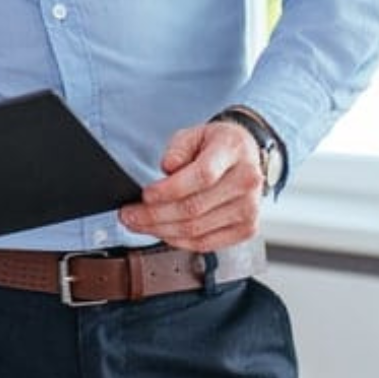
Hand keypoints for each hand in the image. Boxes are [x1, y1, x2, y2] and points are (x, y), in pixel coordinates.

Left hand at [118, 120, 264, 251]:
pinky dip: (178, 241)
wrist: (245, 157)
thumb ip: (178, 149)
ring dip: (161, 231)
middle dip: (154, 215)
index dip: (168, 190)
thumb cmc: (217, 146)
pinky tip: (162, 232)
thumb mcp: (194, 133)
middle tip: (129, 214)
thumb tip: (168, 168)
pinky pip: (205, 244)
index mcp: (233, 151)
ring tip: (139, 224)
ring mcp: (249, 209)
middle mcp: (246, 182)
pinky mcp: (246, 229)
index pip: (201, 176)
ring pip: (196, 230)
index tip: (145, 195)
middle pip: (194, 208)